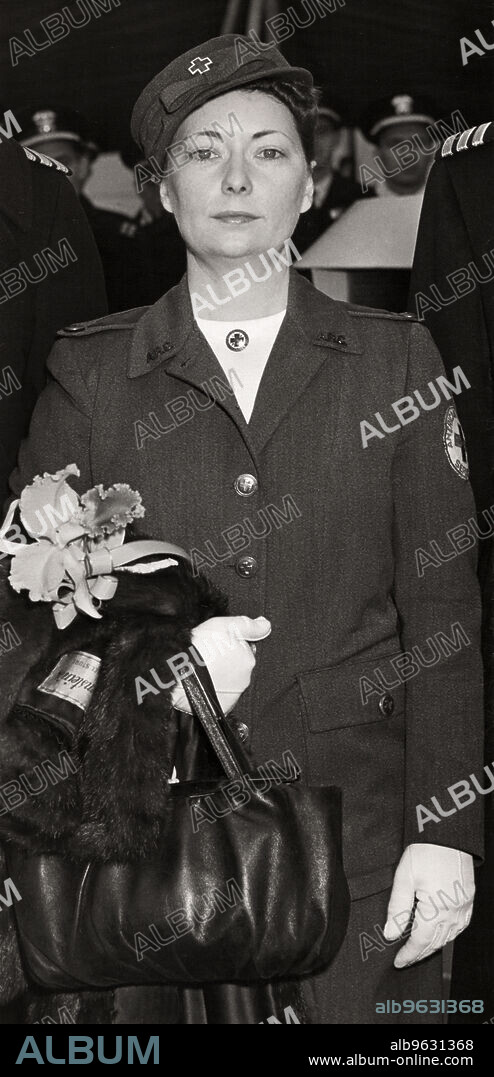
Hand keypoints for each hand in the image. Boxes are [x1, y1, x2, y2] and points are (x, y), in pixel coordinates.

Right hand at [171, 614, 270, 713]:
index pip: (243, 649)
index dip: (228, 644)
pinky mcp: (222, 707)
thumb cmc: (198, 649)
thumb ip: (249, 626)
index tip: (215, 644)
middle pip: (236, 665)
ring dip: (219, 675)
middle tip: (206, 656)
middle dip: (225, 661)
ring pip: (228, 681)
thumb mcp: (225, 626)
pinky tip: (201, 683)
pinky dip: (213, 689)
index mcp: (248, 658)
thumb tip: (265, 624)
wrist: (177, 677)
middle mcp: (245, 678)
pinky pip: (221, 696)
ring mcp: (234, 695)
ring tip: (200, 669)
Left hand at [383, 843, 474, 967]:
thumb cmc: (425, 852)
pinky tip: (440, 934)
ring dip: (434, 946)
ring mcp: (464, 906)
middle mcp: (453, 911)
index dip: (409, 954)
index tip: (398, 961)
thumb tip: (391, 934)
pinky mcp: (469, 899)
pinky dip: (449, 934)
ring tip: (419, 950)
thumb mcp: (404, 878)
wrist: (447, 835)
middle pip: (436, 942)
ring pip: (449, 937)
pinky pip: (461, 926)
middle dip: (420, 954)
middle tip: (406, 959)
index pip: (420, 941)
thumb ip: (397, 909)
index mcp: (435, 908)